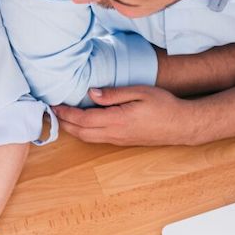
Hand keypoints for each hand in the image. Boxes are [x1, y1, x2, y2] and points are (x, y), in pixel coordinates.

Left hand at [54, 86, 199, 145]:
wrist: (181, 126)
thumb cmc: (164, 106)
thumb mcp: (140, 92)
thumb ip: (114, 94)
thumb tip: (91, 93)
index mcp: (117, 120)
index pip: (83, 120)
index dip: (66, 113)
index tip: (54, 105)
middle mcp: (114, 134)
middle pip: (80, 132)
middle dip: (64, 123)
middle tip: (53, 111)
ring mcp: (118, 140)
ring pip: (87, 138)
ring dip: (72, 129)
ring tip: (62, 116)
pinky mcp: (122, 142)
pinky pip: (96, 139)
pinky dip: (83, 132)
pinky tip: (81, 123)